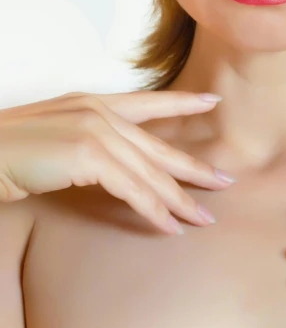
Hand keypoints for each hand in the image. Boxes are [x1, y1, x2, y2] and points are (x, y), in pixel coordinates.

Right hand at [0, 89, 236, 234]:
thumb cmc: (10, 151)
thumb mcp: (57, 137)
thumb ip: (88, 142)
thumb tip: (114, 165)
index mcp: (92, 103)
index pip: (148, 101)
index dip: (182, 102)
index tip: (212, 102)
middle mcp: (99, 111)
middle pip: (157, 145)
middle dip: (193, 167)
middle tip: (223, 181)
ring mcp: (96, 130)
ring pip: (150, 171)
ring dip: (178, 199)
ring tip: (202, 217)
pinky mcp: (90, 155)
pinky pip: (133, 189)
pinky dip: (153, 210)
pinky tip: (169, 226)